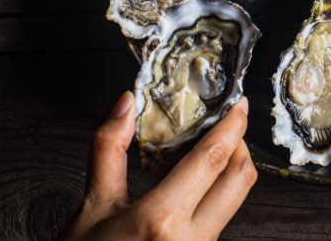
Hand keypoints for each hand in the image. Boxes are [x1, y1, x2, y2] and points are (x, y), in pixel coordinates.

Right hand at [63, 93, 255, 240]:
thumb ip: (108, 150)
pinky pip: (218, 222)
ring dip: (223, 174)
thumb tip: (125, 104)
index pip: (213, 159)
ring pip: (232, 202)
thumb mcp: (91, 206)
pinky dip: (210, 199)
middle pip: (240, 180)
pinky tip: (184, 194)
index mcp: (161, 220)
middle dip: (238, 147)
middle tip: (222, 128)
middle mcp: (190, 240)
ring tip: (189, 163)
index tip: (239, 104)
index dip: (232, 126)